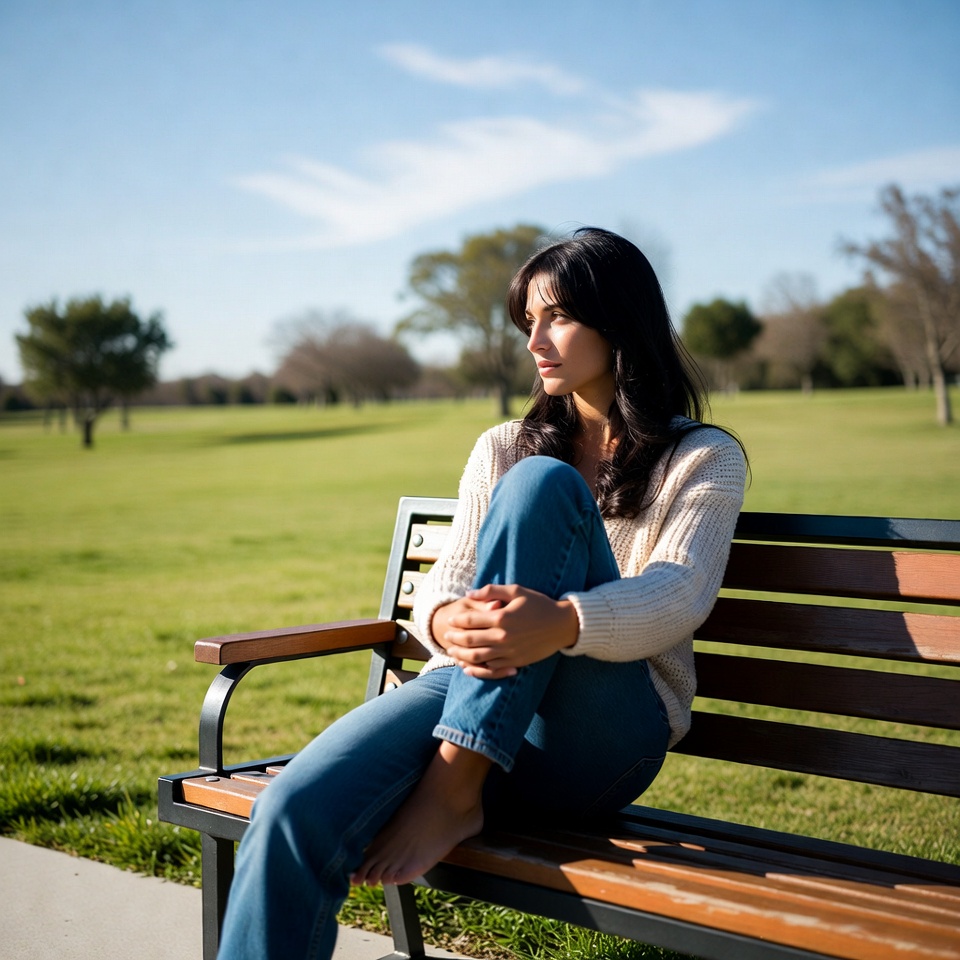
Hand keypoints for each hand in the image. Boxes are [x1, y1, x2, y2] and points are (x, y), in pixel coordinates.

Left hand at [434, 584, 579, 679]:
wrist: (563, 625)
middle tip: (446, 636)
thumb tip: (469, 593)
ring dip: (461, 654)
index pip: (470, 620)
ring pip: (477, 657)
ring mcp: (509, 651)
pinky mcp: (515, 662)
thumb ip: (491, 591)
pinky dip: (476, 669)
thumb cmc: (539, 604)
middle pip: (469, 640)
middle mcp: (503, 636)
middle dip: (454, 638)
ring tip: (453, 651)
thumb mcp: (516, 591)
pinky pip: (491, 668)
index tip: (451, 620)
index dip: (457, 620)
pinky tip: (468, 666)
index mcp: (501, 617)